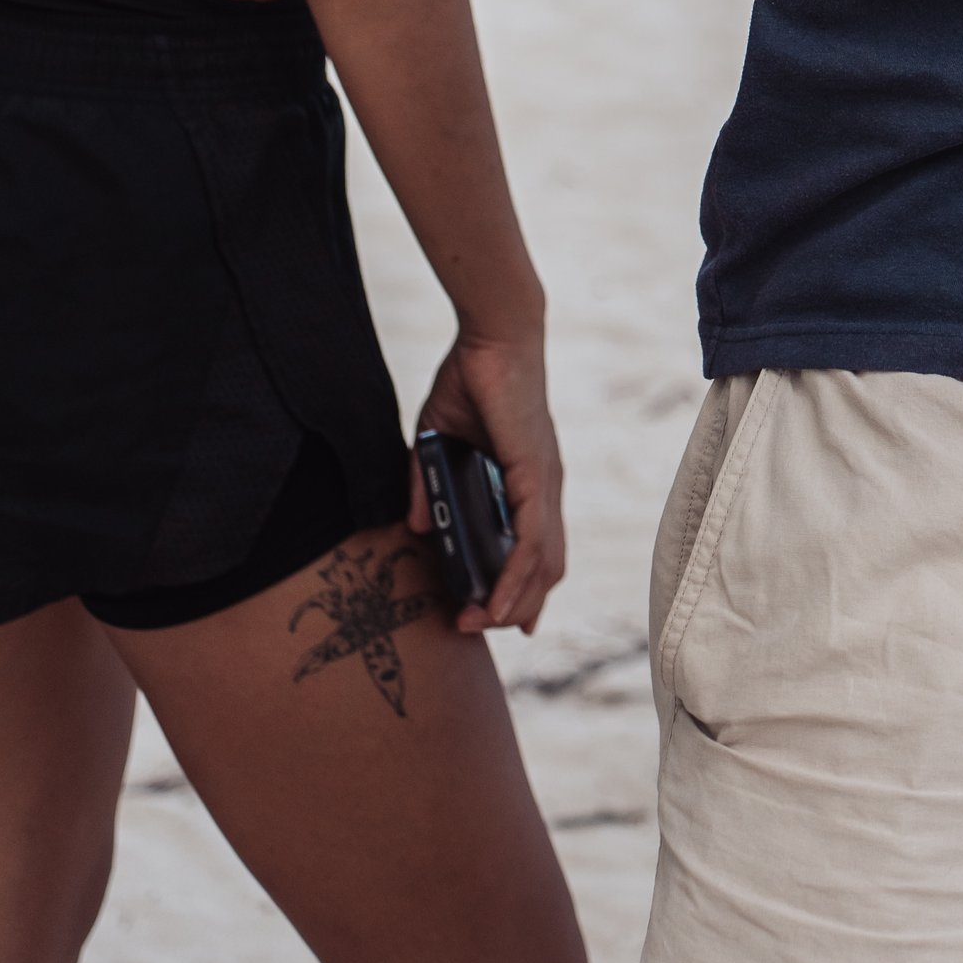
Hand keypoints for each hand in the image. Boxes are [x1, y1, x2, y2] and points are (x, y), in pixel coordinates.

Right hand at [408, 327, 565, 635]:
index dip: (519, 586)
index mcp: (526, 480)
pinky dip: (515, 578)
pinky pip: (532, 541)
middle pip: (542, 566)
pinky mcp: (535, 475)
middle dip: (512, 605)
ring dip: (512, 601)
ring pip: (541, 562)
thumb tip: (418, 527)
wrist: (492, 336)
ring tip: (480, 625)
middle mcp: (544, 488)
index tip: (489, 615)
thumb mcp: (438, 440)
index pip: (534, 547)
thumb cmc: (470, 380)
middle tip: (474, 626)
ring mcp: (544, 483)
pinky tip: (496, 604)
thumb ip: (428, 483)